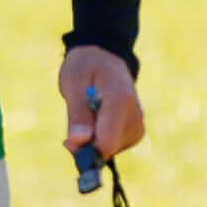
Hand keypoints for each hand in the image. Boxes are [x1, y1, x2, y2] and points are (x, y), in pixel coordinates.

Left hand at [58, 44, 144, 162]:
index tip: (68, 140)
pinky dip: (101, 139)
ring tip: (88, 113)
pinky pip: (114, 147)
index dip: (84, 149)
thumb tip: (79, 142)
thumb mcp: (73, 83)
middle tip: (76, 122)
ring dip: (93, 140)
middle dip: (87, 144)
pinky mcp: (136, 130)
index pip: (106, 144)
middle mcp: (135, 115)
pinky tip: (96, 120)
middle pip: (107, 150)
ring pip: (110, 151)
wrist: (104, 55)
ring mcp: (138, 124)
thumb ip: (77, 114)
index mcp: (120, 101)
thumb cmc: (85, 66)